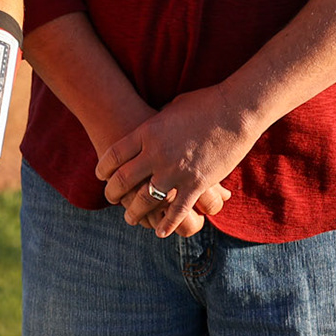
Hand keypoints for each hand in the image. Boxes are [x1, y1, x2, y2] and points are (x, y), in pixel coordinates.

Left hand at [96, 85, 257, 237]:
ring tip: (130, 218)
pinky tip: (159, 231)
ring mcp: (177, 170)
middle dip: (113, 192)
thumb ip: (157, 124)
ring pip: (146, 199)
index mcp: (147, 132)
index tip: (100, 175)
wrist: (235, 111)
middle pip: (124, 179)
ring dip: (135, 212)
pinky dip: (167, 224)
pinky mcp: (198, 184)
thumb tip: (149, 129)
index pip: (115, 155)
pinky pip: (178, 210)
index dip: (104, 168)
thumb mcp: (169, 109)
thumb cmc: (202, 104)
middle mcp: (157, 153)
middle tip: (110, 198)